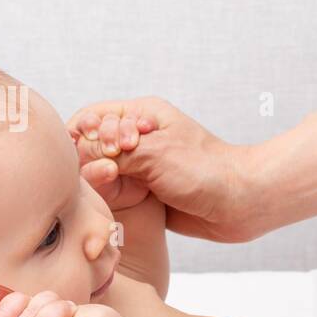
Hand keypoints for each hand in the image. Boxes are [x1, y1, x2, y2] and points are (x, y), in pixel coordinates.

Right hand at [67, 97, 261, 241]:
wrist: (238, 203)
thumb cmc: (203, 171)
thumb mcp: (152, 153)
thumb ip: (110, 151)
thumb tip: (78, 153)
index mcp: (143, 114)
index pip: (93, 115)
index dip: (86, 131)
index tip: (105, 147)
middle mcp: (138, 138)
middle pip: (91, 142)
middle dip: (92, 152)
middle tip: (113, 166)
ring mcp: (140, 166)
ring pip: (100, 168)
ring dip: (98, 175)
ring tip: (113, 179)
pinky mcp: (143, 191)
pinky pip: (113, 190)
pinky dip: (107, 193)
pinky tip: (113, 198)